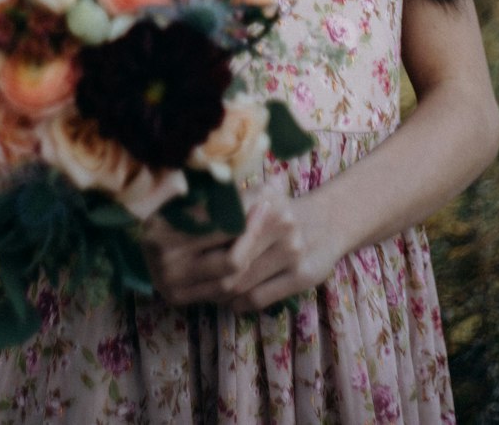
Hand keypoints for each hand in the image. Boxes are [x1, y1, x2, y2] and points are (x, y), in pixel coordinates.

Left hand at [142, 187, 338, 311]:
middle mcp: (279, 221)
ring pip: (239, 283)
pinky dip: (236, 303)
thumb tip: (176, 217)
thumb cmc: (279, 209)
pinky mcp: (302, 276)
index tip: (169, 250)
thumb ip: (224, 205)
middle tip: (178, 280)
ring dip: (216, 292)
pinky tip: (228, 299)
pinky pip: (257, 297)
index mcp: (262, 197)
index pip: (218, 224)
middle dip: (200, 273)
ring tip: (201, 291)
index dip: (191, 241)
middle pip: (227, 259)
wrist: (328, 221)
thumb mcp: (255, 195)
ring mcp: (292, 250)